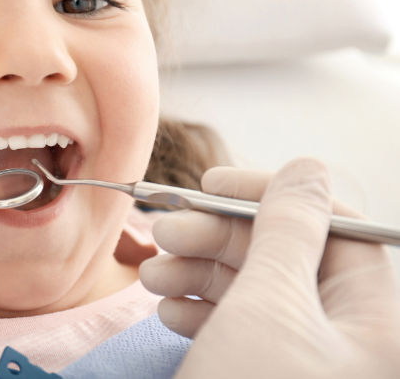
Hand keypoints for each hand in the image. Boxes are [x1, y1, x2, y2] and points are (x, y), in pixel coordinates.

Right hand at [140, 159, 399, 377]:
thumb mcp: (270, 305)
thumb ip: (289, 230)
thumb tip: (306, 169)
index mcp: (375, 319)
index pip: (334, 227)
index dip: (271, 196)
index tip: (211, 185)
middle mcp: (346, 336)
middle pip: (284, 256)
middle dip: (217, 238)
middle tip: (166, 231)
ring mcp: (305, 359)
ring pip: (253, 288)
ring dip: (196, 272)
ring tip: (152, 275)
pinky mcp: (265, 373)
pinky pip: (238, 325)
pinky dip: (199, 311)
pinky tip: (168, 309)